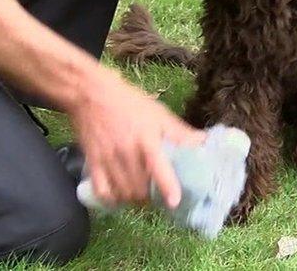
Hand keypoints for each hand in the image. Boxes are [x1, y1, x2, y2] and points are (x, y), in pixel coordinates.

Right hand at [69, 67, 204, 208]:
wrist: (91, 94)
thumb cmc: (131, 104)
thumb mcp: (159, 114)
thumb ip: (181, 133)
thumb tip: (205, 143)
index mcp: (146, 139)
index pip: (157, 166)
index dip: (166, 186)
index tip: (174, 202)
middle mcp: (126, 152)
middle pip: (140, 188)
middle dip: (152, 198)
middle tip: (159, 196)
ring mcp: (107, 160)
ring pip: (123, 194)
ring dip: (135, 200)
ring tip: (143, 196)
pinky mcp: (92, 163)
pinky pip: (102, 192)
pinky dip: (113, 200)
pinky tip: (120, 196)